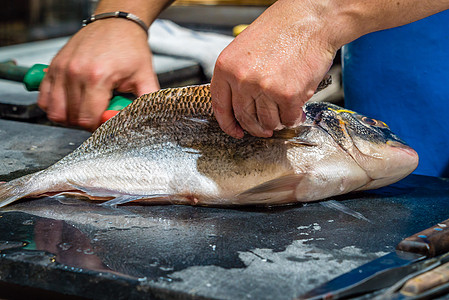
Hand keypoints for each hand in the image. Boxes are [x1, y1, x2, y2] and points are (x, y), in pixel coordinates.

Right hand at [38, 18, 159, 130]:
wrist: (116, 23)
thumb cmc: (129, 47)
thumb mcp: (145, 76)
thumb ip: (147, 100)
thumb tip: (149, 119)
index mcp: (98, 77)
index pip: (87, 119)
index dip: (97, 127)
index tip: (106, 122)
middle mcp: (75, 73)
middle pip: (71, 118)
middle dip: (86, 123)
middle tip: (100, 113)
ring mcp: (61, 69)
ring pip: (55, 111)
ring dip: (70, 117)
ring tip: (86, 109)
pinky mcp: (53, 67)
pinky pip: (44, 98)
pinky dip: (55, 106)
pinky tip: (72, 102)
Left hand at [211, 0, 337, 137]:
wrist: (312, 18)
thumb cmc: (283, 28)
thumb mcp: (246, 49)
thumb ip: (238, 76)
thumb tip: (240, 103)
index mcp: (226, 66)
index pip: (220, 105)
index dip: (228, 124)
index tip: (236, 131)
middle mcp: (242, 79)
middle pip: (244, 117)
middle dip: (256, 127)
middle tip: (264, 129)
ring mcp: (264, 88)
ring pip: (267, 122)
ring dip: (277, 122)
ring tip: (284, 111)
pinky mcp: (287, 95)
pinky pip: (288, 118)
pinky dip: (293, 117)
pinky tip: (297, 108)